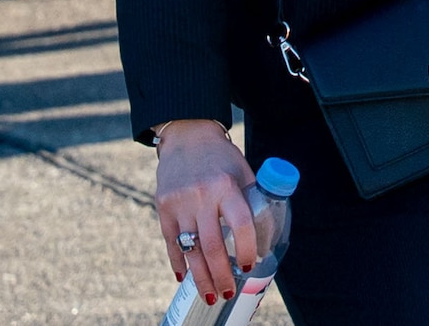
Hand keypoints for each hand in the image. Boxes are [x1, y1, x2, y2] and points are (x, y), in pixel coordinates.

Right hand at [155, 120, 258, 306]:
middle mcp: (201, 194)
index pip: (241, 225)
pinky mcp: (163, 205)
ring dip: (201, 277)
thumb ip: (253, 202)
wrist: (186, 135)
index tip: (248, 265)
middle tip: (228, 292)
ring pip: (190, 249)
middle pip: (212, 246)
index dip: (246, 249)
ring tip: (211, 294)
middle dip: (221, 276)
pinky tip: (184, 276)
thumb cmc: (221, 158)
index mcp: (226, 186)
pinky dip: (178, 261)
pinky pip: (170, 241)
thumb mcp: (243, 173)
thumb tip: (265, 243)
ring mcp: (179, 201)